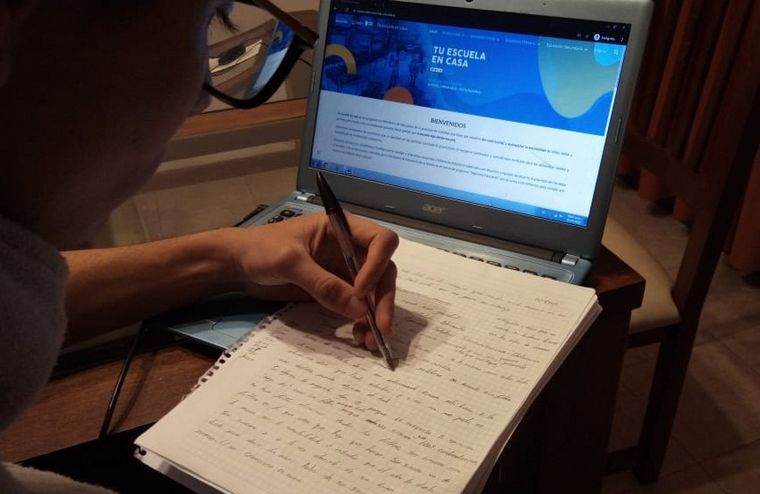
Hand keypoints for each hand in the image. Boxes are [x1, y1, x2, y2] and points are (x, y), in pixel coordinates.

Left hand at [225, 213, 397, 348]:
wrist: (237, 264)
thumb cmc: (260, 249)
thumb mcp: (289, 262)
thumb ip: (323, 284)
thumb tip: (359, 309)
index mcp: (342, 228)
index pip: (381, 241)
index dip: (378, 265)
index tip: (361, 292)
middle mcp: (350, 248)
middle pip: (383, 270)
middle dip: (383, 299)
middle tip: (382, 329)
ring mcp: (344, 270)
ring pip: (374, 292)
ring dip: (376, 315)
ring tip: (370, 342)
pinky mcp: (335, 290)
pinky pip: (357, 306)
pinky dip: (361, 321)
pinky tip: (358, 336)